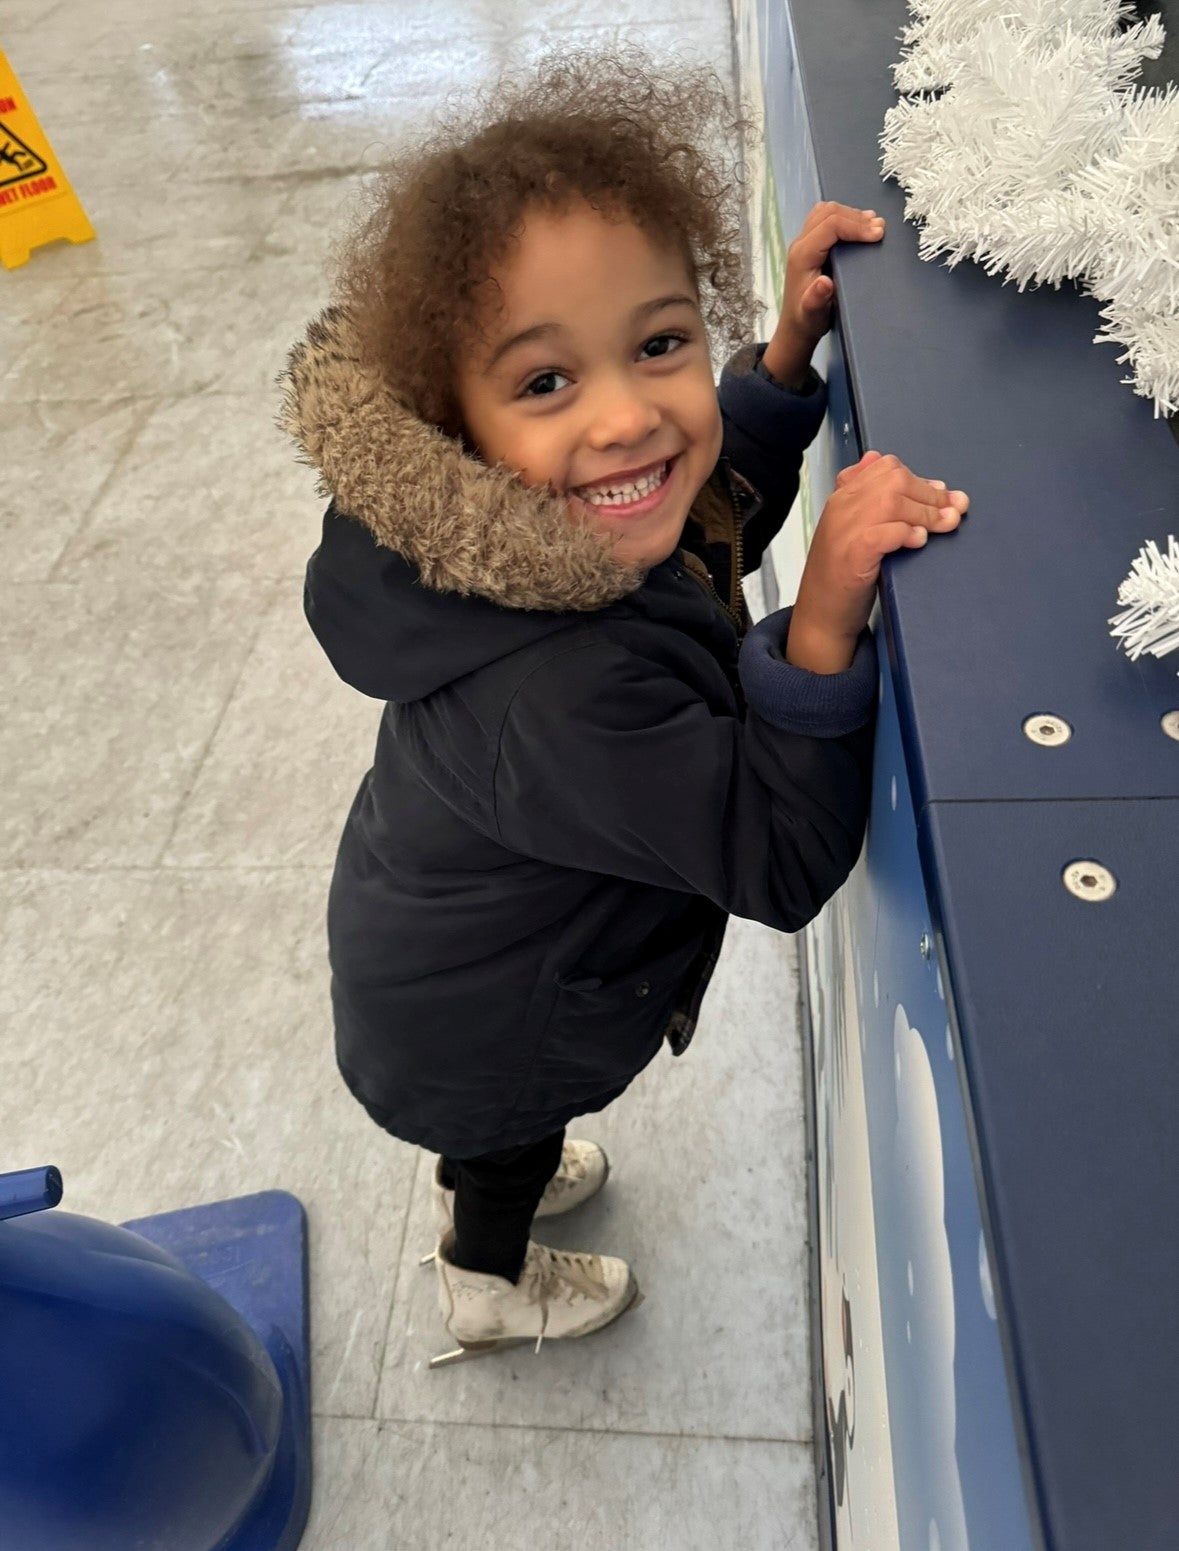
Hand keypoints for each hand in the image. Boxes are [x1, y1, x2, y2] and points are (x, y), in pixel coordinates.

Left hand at [762, 203, 885, 388]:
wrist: (796, 327)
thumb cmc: (807, 321)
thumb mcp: (813, 315)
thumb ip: (817, 300)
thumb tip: (825, 283)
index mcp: (802, 256)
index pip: (830, 225)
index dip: (856, 225)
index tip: (878, 234)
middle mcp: (800, 244)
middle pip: (829, 212)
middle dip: (856, 217)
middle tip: (880, 229)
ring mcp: (804, 243)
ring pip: (826, 212)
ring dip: (851, 214)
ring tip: (874, 224)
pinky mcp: (810, 245)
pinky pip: (826, 220)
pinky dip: (845, 218)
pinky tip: (860, 226)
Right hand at [787, 452, 968, 672]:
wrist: (820, 616)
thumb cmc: (839, 577)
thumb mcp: (849, 529)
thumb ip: (863, 497)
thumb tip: (877, 459)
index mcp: (841, 498)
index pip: (884, 468)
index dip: (920, 478)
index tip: (943, 494)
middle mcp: (841, 508)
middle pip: (894, 481)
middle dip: (931, 494)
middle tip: (956, 508)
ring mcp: (844, 530)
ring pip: (894, 501)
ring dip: (928, 512)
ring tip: (948, 524)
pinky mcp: (853, 553)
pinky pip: (886, 531)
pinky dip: (908, 532)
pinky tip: (920, 540)